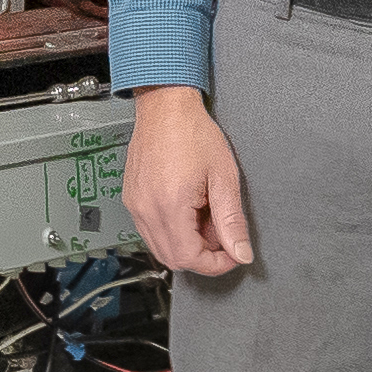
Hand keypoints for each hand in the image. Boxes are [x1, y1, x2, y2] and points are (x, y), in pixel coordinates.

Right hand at [123, 86, 252, 277]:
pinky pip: (150, 231)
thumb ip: (231, 220)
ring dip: (186, 244)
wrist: (165, 106)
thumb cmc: (193, 132)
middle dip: (201, 255)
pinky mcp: (131, 199)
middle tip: (221, 234)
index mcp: (169, 205)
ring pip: (160, 247)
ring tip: (205, 216)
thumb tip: (241, 252)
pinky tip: (188, 210)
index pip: (189, 258)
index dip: (214, 264)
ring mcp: (135, 205)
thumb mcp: (223, 176)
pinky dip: (171, 231)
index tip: (232, 254)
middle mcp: (146, 209)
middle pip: (172, 259)